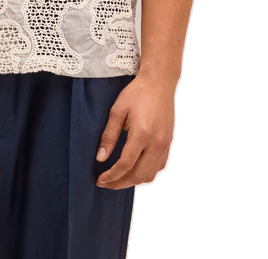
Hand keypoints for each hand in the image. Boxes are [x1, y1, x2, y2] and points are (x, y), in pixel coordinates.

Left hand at [95, 72, 174, 188]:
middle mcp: (156, 143)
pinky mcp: (168, 143)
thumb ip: (109, 135)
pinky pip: (158, 166)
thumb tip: (100, 157)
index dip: (111, 176)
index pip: (125, 165)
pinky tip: (134, 169)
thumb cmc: (137, 93)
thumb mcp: (117, 110)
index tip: (100, 180)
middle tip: (106, 183)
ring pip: (150, 175)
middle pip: (138, 175)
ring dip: (133, 180)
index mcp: (142, 134)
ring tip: (117, 178)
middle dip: (120, 183)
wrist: (159, 83)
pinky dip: (145, 173)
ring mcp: (165, 145)